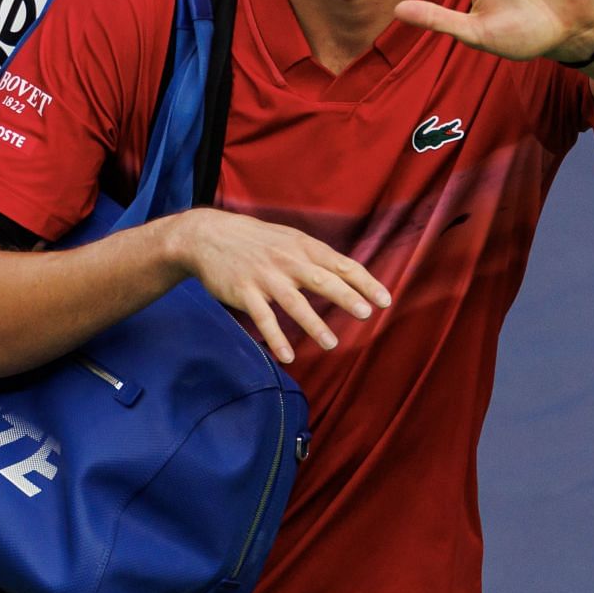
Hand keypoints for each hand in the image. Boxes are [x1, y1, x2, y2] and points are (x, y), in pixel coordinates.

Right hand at [161, 208, 390, 363]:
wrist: (208, 235)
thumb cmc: (256, 240)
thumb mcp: (289, 239)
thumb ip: (316, 256)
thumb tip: (350, 274)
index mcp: (303, 247)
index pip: (341, 264)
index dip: (364, 281)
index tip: (385, 300)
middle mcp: (287, 260)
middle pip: (322, 280)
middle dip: (345, 297)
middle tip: (365, 313)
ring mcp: (265, 277)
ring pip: (293, 302)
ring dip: (313, 324)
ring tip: (330, 343)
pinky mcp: (244, 292)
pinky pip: (263, 318)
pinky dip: (275, 337)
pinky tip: (287, 356)